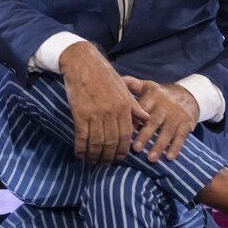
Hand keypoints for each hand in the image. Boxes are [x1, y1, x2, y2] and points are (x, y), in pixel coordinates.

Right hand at [60, 42, 150, 164]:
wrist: (83, 63)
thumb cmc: (104, 75)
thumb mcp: (124, 89)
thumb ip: (135, 106)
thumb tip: (147, 118)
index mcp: (124, 107)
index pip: (126, 136)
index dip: (122, 151)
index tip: (118, 159)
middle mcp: (112, 113)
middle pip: (111, 142)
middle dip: (108, 156)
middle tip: (104, 165)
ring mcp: (95, 114)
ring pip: (96, 142)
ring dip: (94, 155)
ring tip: (92, 162)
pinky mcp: (80, 113)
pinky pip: (81, 136)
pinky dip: (80, 147)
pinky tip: (79, 154)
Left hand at [124, 78, 199, 161]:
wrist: (188, 95)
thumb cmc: (160, 94)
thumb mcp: (147, 86)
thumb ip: (131, 84)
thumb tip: (115, 80)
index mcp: (153, 95)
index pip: (142, 107)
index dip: (134, 119)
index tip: (125, 130)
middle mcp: (166, 105)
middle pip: (154, 121)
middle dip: (145, 135)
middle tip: (136, 148)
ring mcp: (177, 115)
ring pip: (167, 132)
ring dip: (159, 146)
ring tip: (150, 158)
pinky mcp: (187, 124)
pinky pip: (181, 137)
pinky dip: (176, 148)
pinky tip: (169, 158)